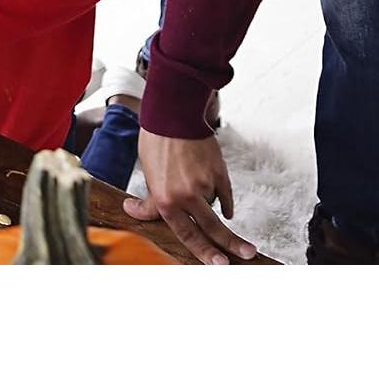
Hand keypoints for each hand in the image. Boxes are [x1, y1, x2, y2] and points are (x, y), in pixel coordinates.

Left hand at [123, 129, 256, 264]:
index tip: (219, 265)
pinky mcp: (219, 172)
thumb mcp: (148, 174)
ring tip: (196, 186)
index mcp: (165, 199)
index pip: (187, 234)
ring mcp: (205, 184)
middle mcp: (186, 195)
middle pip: (212, 229)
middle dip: (230, 247)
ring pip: (214, 207)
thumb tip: (131, 210)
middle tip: (246, 257)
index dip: (204, 253)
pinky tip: (225, 206)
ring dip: (209, 206)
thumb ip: (149, 199)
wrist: (172, 113)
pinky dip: (224, 200)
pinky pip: (225, 194)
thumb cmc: (156, 143)